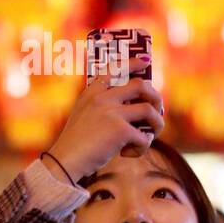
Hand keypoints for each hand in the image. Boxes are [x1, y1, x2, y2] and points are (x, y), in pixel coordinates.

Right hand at [45, 62, 163, 183]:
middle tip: (157, 109)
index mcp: (91, 92)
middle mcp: (102, 97)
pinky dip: (142, 147)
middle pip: (141, 85)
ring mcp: (112, 112)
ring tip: (152, 134)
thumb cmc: (76, 143)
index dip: (133, 63)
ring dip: (157, 123)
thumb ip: (102, 106)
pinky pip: (145, 137)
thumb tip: (136, 108)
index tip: (146, 61)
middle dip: (155, 97)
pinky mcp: (120, 130)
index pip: (115, 68)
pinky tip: (130, 153)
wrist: (66, 161)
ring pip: (149, 109)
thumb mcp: (83, 115)